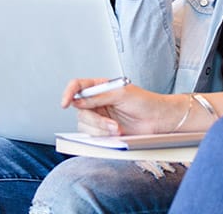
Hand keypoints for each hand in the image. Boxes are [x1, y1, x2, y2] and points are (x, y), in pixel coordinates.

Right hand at [60, 78, 185, 135]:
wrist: (157, 119)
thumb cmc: (145, 102)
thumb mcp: (121, 94)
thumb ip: (98, 96)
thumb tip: (78, 100)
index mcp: (100, 87)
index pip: (77, 86)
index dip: (68, 93)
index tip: (65, 103)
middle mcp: (96, 101)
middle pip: (79, 110)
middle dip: (95, 120)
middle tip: (112, 125)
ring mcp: (99, 116)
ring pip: (84, 125)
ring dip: (100, 129)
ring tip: (117, 129)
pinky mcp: (102, 130)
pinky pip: (92, 135)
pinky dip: (102, 136)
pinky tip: (115, 134)